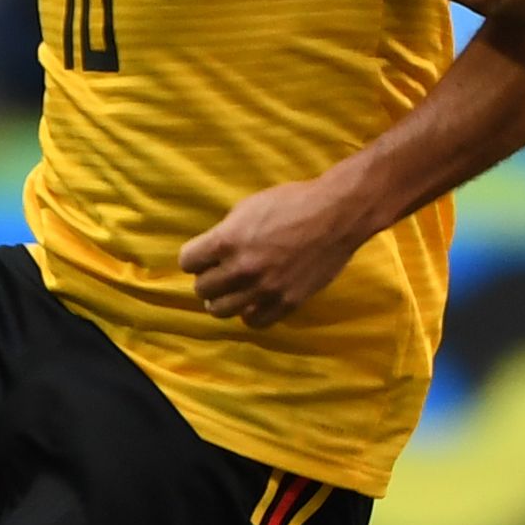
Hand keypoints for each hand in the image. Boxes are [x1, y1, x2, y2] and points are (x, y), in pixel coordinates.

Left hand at [180, 176, 371, 327]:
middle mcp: (242, 269)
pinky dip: (250, 313)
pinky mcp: (286, 302)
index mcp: (228, 240)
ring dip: (223, 300)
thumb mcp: (248, 207)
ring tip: (233, 291)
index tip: (204, 257)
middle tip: (220, 273)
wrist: (336, 214)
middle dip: (208, 279)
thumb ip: (226, 232)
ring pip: (222, 311)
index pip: (187, 261)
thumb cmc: (293, 202)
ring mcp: (264, 289)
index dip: (195, 258)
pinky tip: (255, 302)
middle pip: (202, 289)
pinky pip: (255, 321)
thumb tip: (212, 252)